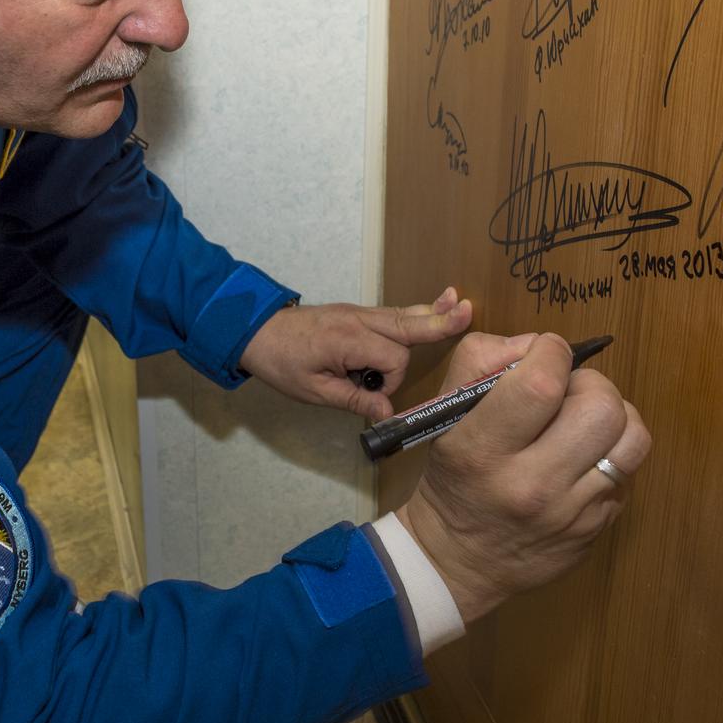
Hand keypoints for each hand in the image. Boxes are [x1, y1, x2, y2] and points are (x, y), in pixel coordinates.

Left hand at [237, 287, 472, 419]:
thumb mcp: (313, 391)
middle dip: (439, 323)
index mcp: (349, 339)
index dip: (388, 384)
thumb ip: (353, 401)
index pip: (393, 361)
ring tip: (461, 307)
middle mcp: (360, 320)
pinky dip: (416, 314)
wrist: (254, 330)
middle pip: (409, 324)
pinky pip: (393, 315)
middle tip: (468, 313)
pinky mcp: (357, 315)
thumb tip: (387, 416)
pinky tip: (436, 307)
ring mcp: (359, 314)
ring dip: (432, 315)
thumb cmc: (280, 362)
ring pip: (404, 315)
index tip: (367, 394)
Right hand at [397, 332, 649, 624]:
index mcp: (483, 451)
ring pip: (631, 437)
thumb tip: (537, 345)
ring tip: (586, 419)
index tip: (545, 353)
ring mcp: (571, 514)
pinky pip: (629, 471)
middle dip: (588, 383)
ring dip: (614, 415)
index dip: (552, 351)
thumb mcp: (445, 414)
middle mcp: (531, 486)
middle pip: (599, 407)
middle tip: (566, 391)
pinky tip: (584, 456)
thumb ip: (481, 361)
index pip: (541, 383)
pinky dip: (612, 452)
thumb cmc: (453, 476)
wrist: (457, 560)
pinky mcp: (597, 529)